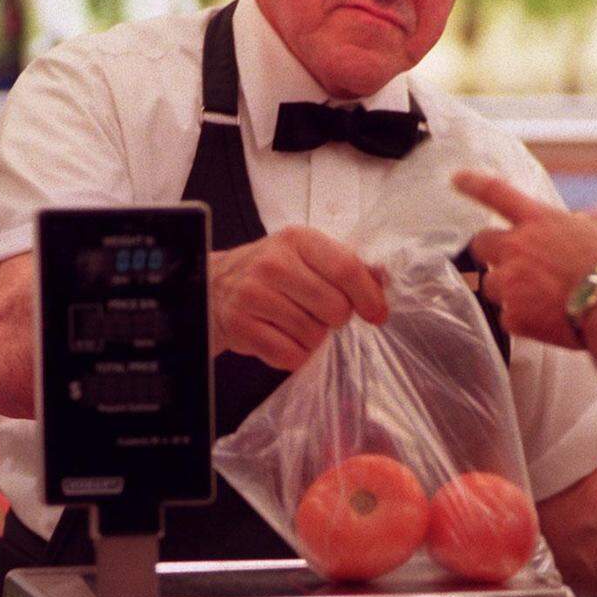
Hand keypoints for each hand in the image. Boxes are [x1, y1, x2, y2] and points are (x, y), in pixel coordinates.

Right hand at [209, 226, 387, 370]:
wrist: (213, 286)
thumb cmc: (271, 272)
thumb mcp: (306, 255)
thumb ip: (345, 265)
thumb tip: (383, 279)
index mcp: (297, 240)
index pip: (346, 269)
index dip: (369, 297)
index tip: (377, 314)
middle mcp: (273, 264)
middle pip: (335, 308)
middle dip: (336, 319)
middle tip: (320, 314)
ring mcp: (253, 295)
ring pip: (313, 336)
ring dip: (313, 338)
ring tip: (295, 323)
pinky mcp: (241, 327)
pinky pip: (290, 356)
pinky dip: (295, 355)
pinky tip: (282, 338)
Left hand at [454, 172, 596, 345]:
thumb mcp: (593, 233)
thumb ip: (567, 229)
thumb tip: (568, 229)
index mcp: (539, 221)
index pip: (496, 193)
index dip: (473, 184)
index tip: (457, 179)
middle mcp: (517, 247)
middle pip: (480, 243)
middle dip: (490, 253)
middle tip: (509, 264)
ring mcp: (510, 281)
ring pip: (491, 285)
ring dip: (507, 290)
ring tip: (538, 299)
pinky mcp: (512, 314)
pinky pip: (508, 316)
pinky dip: (523, 319)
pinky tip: (545, 320)